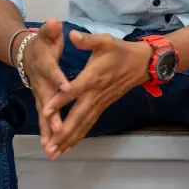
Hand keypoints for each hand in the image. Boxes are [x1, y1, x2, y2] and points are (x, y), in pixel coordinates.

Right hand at [20, 19, 69, 149]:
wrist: (26, 53)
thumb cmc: (42, 43)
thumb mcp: (46, 34)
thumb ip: (50, 30)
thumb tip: (54, 22)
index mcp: (44, 64)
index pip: (52, 72)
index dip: (58, 79)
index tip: (67, 88)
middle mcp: (40, 82)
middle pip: (46, 99)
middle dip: (52, 115)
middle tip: (58, 129)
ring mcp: (40, 93)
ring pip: (43, 114)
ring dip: (47, 130)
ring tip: (51, 147)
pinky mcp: (42, 101)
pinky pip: (45, 119)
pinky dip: (48, 132)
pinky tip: (52, 147)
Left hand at [41, 31, 151, 158]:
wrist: (142, 63)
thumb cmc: (121, 51)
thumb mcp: (106, 41)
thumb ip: (88, 40)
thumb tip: (71, 35)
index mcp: (93, 77)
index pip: (74, 90)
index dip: (60, 100)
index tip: (45, 111)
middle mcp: (95, 93)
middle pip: (78, 115)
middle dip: (63, 132)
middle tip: (49, 146)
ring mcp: (100, 102)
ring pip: (83, 124)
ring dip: (68, 139)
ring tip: (53, 154)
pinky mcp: (103, 106)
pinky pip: (89, 124)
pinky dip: (78, 136)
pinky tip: (67, 147)